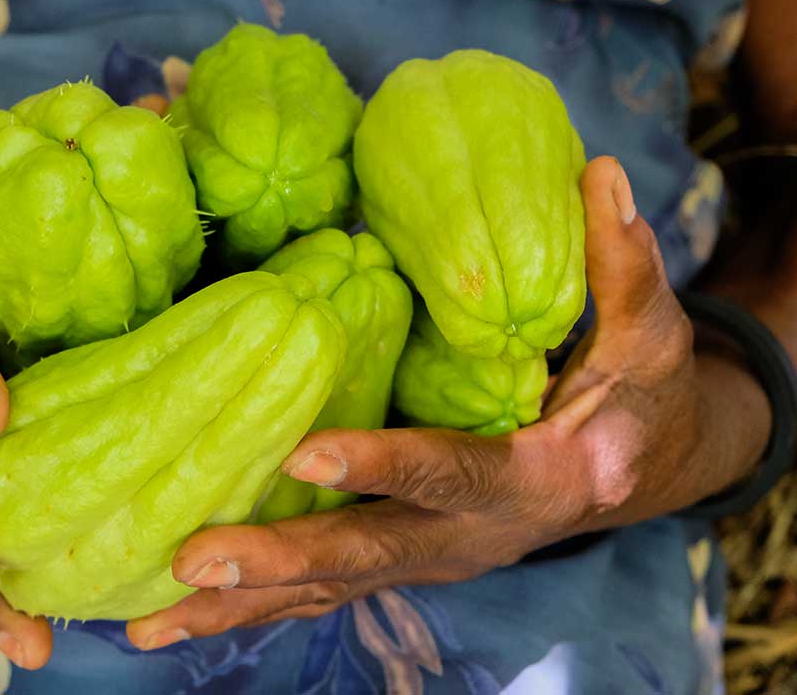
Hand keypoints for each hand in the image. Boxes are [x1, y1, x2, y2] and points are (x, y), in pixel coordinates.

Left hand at [124, 156, 773, 648]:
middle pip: (366, 557)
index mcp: (533, 482)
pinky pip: (318, 592)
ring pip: (327, 592)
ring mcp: (427, 558)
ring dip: (237, 608)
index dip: (383, 465)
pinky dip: (247, 607)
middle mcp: (470, 539)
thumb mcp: (652, 338)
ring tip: (145, 622)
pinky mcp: (397, 558)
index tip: (303, 453)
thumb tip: (600, 173)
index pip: (452, 472)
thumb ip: (624, 267)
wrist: (638, 475)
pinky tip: (171, 614)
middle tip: (190, 559)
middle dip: (277, 563)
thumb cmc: (642, 399)